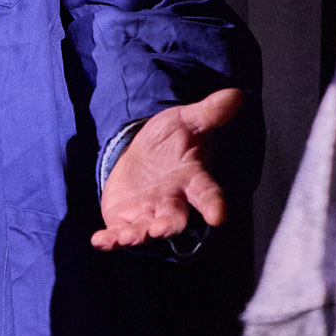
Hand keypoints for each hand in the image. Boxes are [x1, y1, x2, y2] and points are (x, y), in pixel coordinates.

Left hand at [91, 87, 243, 250]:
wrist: (144, 152)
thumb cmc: (172, 140)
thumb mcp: (186, 121)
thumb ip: (208, 113)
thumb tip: (235, 95)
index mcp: (192, 180)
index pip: (207, 194)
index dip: (214, 205)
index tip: (219, 216)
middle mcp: (173, 203)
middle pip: (174, 220)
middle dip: (168, 227)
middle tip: (162, 231)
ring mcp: (149, 215)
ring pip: (145, 231)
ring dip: (136, 236)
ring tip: (127, 239)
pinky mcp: (126, 220)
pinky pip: (119, 233)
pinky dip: (110, 240)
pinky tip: (100, 241)